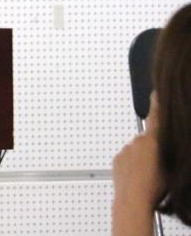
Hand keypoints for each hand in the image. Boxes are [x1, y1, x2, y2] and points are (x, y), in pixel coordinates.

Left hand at [111, 93, 165, 235]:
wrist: (133, 200)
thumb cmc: (156, 187)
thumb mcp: (173, 167)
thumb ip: (172, 152)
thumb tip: (174, 148)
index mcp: (153, 140)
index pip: (157, 117)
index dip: (158, 103)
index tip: (156, 92)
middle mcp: (138, 141)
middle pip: (149, 140)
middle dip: (154, 150)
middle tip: (159, 167)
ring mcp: (126, 150)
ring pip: (138, 151)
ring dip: (143, 159)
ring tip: (149, 176)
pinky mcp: (117, 159)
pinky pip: (128, 158)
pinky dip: (133, 165)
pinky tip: (139, 177)